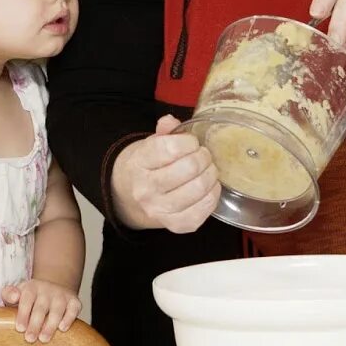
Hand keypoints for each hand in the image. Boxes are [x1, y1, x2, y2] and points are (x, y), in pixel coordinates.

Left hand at [1, 279, 81, 343]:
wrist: (53, 288)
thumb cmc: (30, 297)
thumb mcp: (17, 293)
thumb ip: (9, 295)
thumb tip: (13, 297)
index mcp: (32, 287)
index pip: (26, 300)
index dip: (23, 314)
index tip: (19, 328)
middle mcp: (47, 290)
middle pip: (41, 307)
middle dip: (35, 324)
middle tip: (30, 339)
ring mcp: (62, 295)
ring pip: (57, 309)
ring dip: (50, 324)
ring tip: (44, 338)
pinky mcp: (74, 301)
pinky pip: (73, 309)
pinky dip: (69, 318)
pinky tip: (62, 328)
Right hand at [110, 115, 219, 232]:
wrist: (132, 199)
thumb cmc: (148, 166)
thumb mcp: (150, 144)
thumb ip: (164, 131)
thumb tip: (171, 121)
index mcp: (138, 164)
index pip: (170, 148)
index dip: (189, 141)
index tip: (191, 142)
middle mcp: (146, 190)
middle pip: (189, 167)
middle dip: (204, 157)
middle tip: (203, 155)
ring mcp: (160, 210)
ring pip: (199, 188)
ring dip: (211, 174)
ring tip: (208, 169)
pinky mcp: (176, 225)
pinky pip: (205, 208)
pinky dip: (213, 194)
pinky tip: (208, 187)